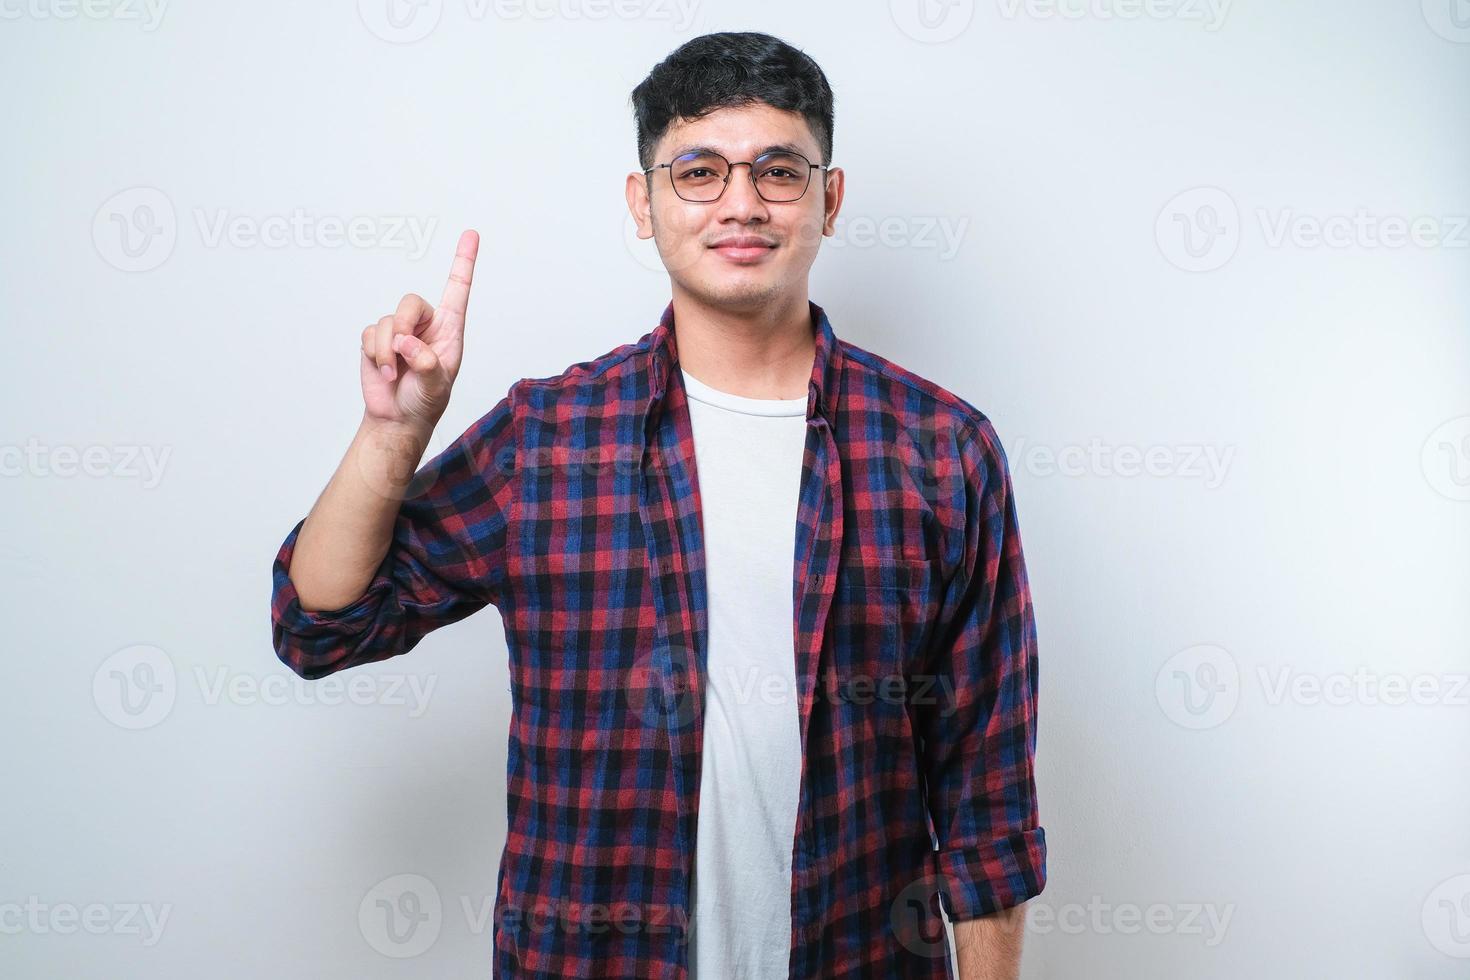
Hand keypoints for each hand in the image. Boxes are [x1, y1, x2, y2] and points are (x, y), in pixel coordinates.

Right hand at [359, 229, 478, 433]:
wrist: (398, 418)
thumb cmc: (425, 402)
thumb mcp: (436, 387)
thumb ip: (427, 364)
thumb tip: (406, 342)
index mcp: (449, 330)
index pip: (458, 290)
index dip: (463, 262)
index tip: (472, 234)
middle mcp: (425, 326)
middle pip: (411, 301)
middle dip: (403, 326)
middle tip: (402, 352)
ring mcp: (399, 332)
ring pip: (387, 321)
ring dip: (386, 350)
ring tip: (394, 374)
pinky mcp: (376, 340)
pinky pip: (368, 333)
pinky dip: (373, 353)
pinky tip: (383, 371)